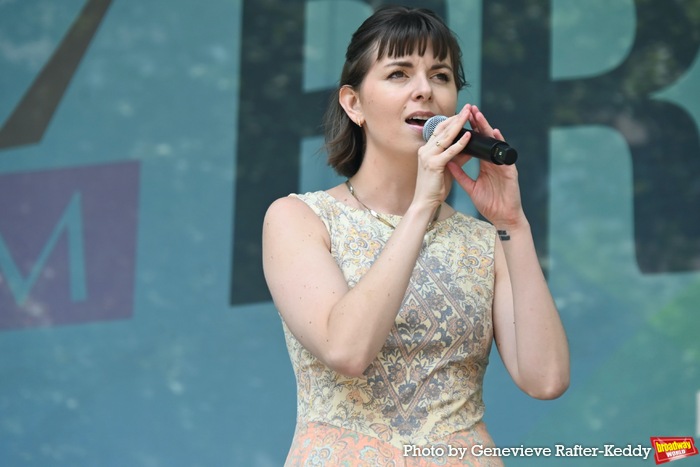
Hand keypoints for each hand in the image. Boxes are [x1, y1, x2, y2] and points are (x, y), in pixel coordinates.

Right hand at [413, 104, 472, 209]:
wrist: (424, 202)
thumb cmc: (434, 187)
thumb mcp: (447, 168)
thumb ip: (457, 157)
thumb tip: (469, 147)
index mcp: (426, 150)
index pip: (439, 130)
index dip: (451, 120)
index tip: (462, 113)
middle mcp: (425, 150)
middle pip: (442, 129)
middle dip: (456, 117)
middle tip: (468, 107)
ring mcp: (428, 156)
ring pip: (446, 136)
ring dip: (459, 124)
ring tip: (469, 114)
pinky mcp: (434, 165)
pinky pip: (450, 151)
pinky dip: (460, 143)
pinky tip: (469, 135)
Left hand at [446, 105, 525, 227]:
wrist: (502, 217)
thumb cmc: (489, 203)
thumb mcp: (471, 187)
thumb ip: (460, 175)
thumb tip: (448, 162)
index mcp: (485, 164)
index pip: (476, 144)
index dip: (468, 132)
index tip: (460, 120)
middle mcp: (494, 161)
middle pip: (485, 139)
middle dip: (478, 124)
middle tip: (470, 109)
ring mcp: (502, 164)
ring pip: (494, 142)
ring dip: (487, 128)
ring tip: (479, 115)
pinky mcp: (510, 170)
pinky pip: (504, 153)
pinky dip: (500, 143)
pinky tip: (495, 133)